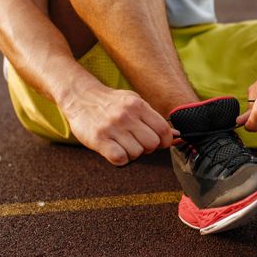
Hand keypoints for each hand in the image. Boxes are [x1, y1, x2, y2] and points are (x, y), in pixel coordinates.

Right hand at [61, 85, 176, 165]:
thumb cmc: (111, 103)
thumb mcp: (134, 102)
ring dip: (132, 153)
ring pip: (137, 153)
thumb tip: (176, 134)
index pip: (163, 129)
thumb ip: (153, 118)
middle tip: (137, 142)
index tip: (161, 143)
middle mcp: (126, 116)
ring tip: (123, 144)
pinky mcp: (98, 139)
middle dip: (148, 148)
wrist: (80, 97)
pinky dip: (120, 159)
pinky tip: (115, 150)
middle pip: (152, 144)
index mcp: (138, 105)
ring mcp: (112, 128)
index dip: (166, 141)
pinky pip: (120, 158)